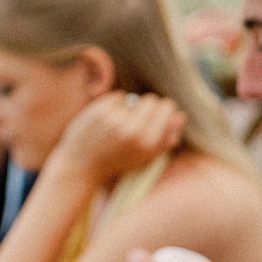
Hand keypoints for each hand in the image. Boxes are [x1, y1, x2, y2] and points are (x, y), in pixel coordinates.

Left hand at [53, 92, 184, 186]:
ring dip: (129, 108)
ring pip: (133, 98)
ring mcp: (114, 119)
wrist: (81, 165)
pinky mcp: (99, 110)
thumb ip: (166, 138)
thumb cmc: (118, 161)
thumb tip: (180, 115)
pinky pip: (117, 96)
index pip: (167, 107)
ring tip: (119, 124)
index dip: (164, 109)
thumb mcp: (146, 156)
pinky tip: (107, 119)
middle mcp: (132, 130)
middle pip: (152, 99)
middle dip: (148, 106)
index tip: (158, 114)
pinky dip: (115, 105)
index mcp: (147, 143)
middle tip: (138, 119)